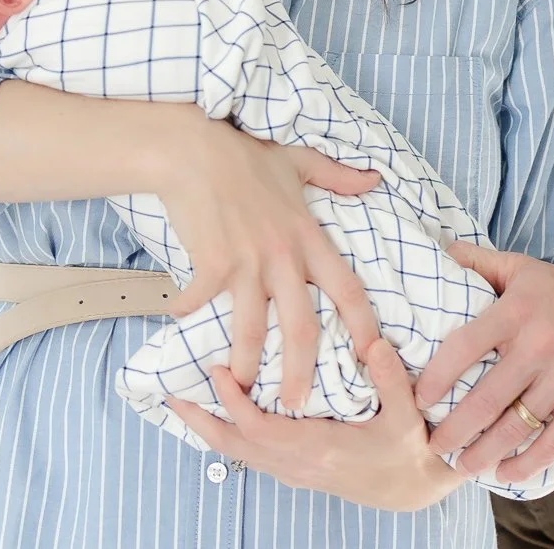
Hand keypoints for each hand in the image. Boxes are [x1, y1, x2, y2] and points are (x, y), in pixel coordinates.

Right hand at [158, 110, 382, 410]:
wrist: (194, 148)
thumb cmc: (245, 155)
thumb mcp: (298, 160)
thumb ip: (337, 176)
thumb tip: (374, 179)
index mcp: (308, 237)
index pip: (347, 290)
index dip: (362, 326)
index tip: (371, 357)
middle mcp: (283, 256)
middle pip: (300, 328)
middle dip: (299, 373)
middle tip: (295, 405)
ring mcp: (247, 262)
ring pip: (251, 328)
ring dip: (244, 363)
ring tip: (239, 386)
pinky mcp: (212, 263)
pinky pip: (201, 301)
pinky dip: (188, 312)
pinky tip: (179, 318)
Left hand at [165, 340, 468, 511]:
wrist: (410, 488)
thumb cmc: (406, 451)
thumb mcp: (406, 417)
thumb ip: (390, 380)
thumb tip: (375, 344)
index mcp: (318, 448)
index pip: (259, 427)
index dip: (233, 401)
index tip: (217, 371)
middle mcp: (298, 464)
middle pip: (233, 445)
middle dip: (199, 420)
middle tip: (171, 394)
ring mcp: (293, 471)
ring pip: (237, 453)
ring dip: (208, 428)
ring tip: (185, 402)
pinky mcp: (295, 471)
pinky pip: (249, 455)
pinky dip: (228, 434)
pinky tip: (220, 416)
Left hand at [416, 240, 553, 482]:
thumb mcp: (524, 268)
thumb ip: (480, 262)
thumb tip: (440, 250)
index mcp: (516, 311)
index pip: (463, 347)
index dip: (436, 378)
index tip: (419, 399)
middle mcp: (539, 345)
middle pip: (486, 399)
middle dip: (454, 430)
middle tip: (433, 446)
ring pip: (516, 427)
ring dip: (484, 453)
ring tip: (463, 467)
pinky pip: (553, 441)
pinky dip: (527, 463)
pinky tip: (505, 474)